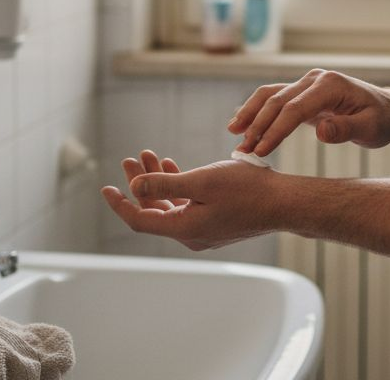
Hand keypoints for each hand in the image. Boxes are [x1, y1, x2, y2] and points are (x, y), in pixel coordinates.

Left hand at [100, 150, 283, 249]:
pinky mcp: (215, 222)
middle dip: (139, 184)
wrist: (284, 203)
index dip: (119, 204)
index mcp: (184, 229)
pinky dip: (176, 188)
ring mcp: (204, 230)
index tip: (106, 187)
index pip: (139, 220)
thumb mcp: (201, 182)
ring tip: (150, 156)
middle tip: (131, 159)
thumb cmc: (247, 190)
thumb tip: (134, 187)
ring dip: (158, 182)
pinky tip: (173, 167)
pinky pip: (186, 206)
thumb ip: (165, 185)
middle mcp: (190, 234)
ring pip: (170, 206)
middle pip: (154, 211)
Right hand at [228, 68, 389, 156]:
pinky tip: (240, 125)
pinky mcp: (301, 93)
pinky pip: (274, 98)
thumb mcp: (372, 129)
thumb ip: (346, 129)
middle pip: (277, 101)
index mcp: (330, 85)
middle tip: (243, 151)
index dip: (276, 130)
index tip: (261, 150)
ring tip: (234, 135)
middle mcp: (314, 79)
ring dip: (250, 114)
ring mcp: (306, 84)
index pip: (295, 108)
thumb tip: (321, 131)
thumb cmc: (382, 120)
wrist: (388, 109)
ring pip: (270, 95)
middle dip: (258, 126)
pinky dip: (256, 110)